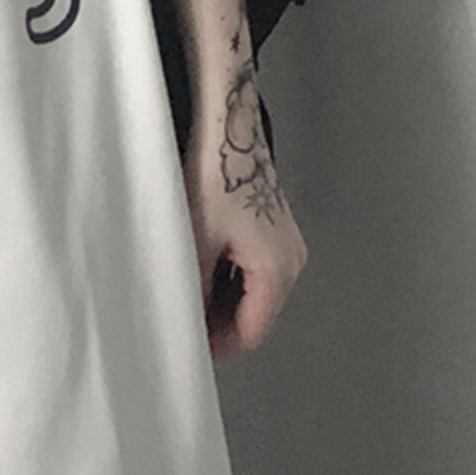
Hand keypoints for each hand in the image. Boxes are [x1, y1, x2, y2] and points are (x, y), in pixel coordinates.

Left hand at [183, 78, 308, 359]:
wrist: (229, 130)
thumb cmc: (213, 184)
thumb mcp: (198, 244)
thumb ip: (197, 291)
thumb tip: (189, 323)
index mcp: (278, 272)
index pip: (252, 332)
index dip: (218, 345)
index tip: (186, 344)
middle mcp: (292, 263)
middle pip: (257, 314)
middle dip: (220, 322)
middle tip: (183, 318)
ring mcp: (287, 244)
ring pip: (256, 291)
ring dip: (224, 299)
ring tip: (188, 292)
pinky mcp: (276, 229)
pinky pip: (256, 268)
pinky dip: (232, 276)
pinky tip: (203, 266)